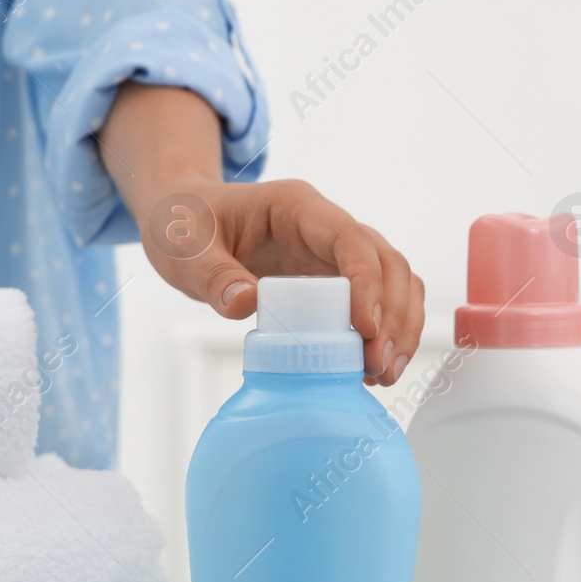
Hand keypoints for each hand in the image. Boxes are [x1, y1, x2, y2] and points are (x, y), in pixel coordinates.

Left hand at [99, 84, 424, 385]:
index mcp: (296, 207)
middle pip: (385, 262)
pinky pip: (374, 301)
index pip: (350, 239)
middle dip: (392, 314)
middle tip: (378, 365)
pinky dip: (383, 332)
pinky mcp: (330, 280)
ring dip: (398, 326)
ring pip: (391, 281)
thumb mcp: (186, 250)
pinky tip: (370, 369)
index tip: (367, 329)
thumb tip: (246, 305)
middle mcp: (325, 226)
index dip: (367, 283)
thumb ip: (214, 277)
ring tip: (383, 374)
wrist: (182, 222)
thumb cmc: (184, 226)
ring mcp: (331, 253)